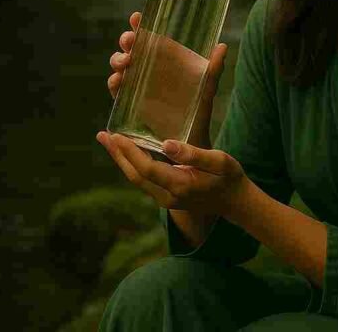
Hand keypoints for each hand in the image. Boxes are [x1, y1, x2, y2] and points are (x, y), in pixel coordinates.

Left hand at [96, 132, 248, 215]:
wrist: (235, 203)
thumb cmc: (229, 178)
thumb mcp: (220, 161)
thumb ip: (194, 154)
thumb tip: (166, 144)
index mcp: (180, 185)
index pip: (146, 168)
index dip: (129, 152)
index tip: (116, 134)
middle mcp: (168, 196)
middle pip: (135, 175)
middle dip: (117, 154)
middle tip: (102, 134)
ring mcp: (165, 200)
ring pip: (137, 179)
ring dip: (121, 160)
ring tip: (108, 140)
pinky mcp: (166, 198)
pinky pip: (143, 180)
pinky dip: (132, 165)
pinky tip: (127, 152)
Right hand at [108, 11, 228, 148]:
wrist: (189, 142)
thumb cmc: (197, 111)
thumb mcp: (205, 89)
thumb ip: (213, 70)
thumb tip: (222, 46)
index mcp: (164, 60)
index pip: (149, 37)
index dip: (140, 25)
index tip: (136, 16)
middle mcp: (148, 69)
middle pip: (131, 48)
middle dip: (127, 40)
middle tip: (131, 40)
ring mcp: (137, 85)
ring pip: (121, 66)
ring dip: (118, 59)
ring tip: (126, 61)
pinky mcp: (129, 103)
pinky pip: (117, 90)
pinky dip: (114, 83)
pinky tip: (118, 81)